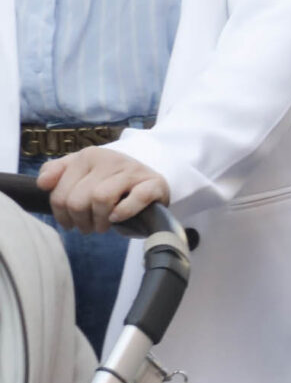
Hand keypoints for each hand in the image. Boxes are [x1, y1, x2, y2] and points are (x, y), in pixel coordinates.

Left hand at [38, 147, 168, 233]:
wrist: (150, 180)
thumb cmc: (110, 182)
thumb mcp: (82, 173)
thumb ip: (56, 172)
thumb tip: (43, 183)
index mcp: (88, 156)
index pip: (60, 194)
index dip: (62, 215)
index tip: (71, 221)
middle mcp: (110, 159)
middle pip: (78, 200)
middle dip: (81, 220)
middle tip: (89, 226)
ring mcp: (133, 170)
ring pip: (101, 198)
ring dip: (99, 221)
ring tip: (103, 225)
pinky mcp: (154, 183)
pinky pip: (135, 198)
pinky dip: (123, 212)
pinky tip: (118, 218)